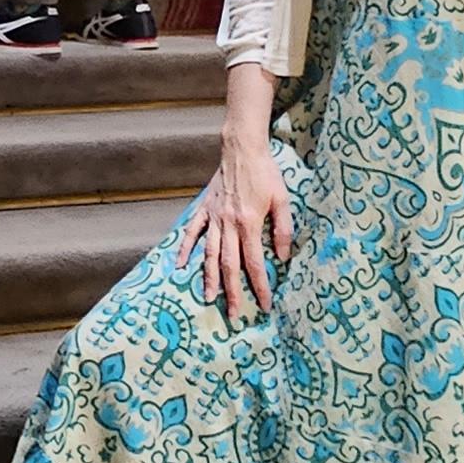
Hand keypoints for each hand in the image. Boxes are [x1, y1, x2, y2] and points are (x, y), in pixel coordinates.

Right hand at [185, 133, 293, 320]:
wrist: (242, 148)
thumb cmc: (266, 173)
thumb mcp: (283, 199)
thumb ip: (284, 229)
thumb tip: (283, 257)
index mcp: (249, 223)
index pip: (255, 263)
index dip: (260, 285)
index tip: (265, 304)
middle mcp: (228, 224)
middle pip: (228, 265)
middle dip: (232, 292)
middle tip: (234, 314)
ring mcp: (213, 217)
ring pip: (208, 254)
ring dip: (208, 278)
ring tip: (208, 298)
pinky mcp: (204, 209)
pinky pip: (192, 232)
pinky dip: (185, 249)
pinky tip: (179, 265)